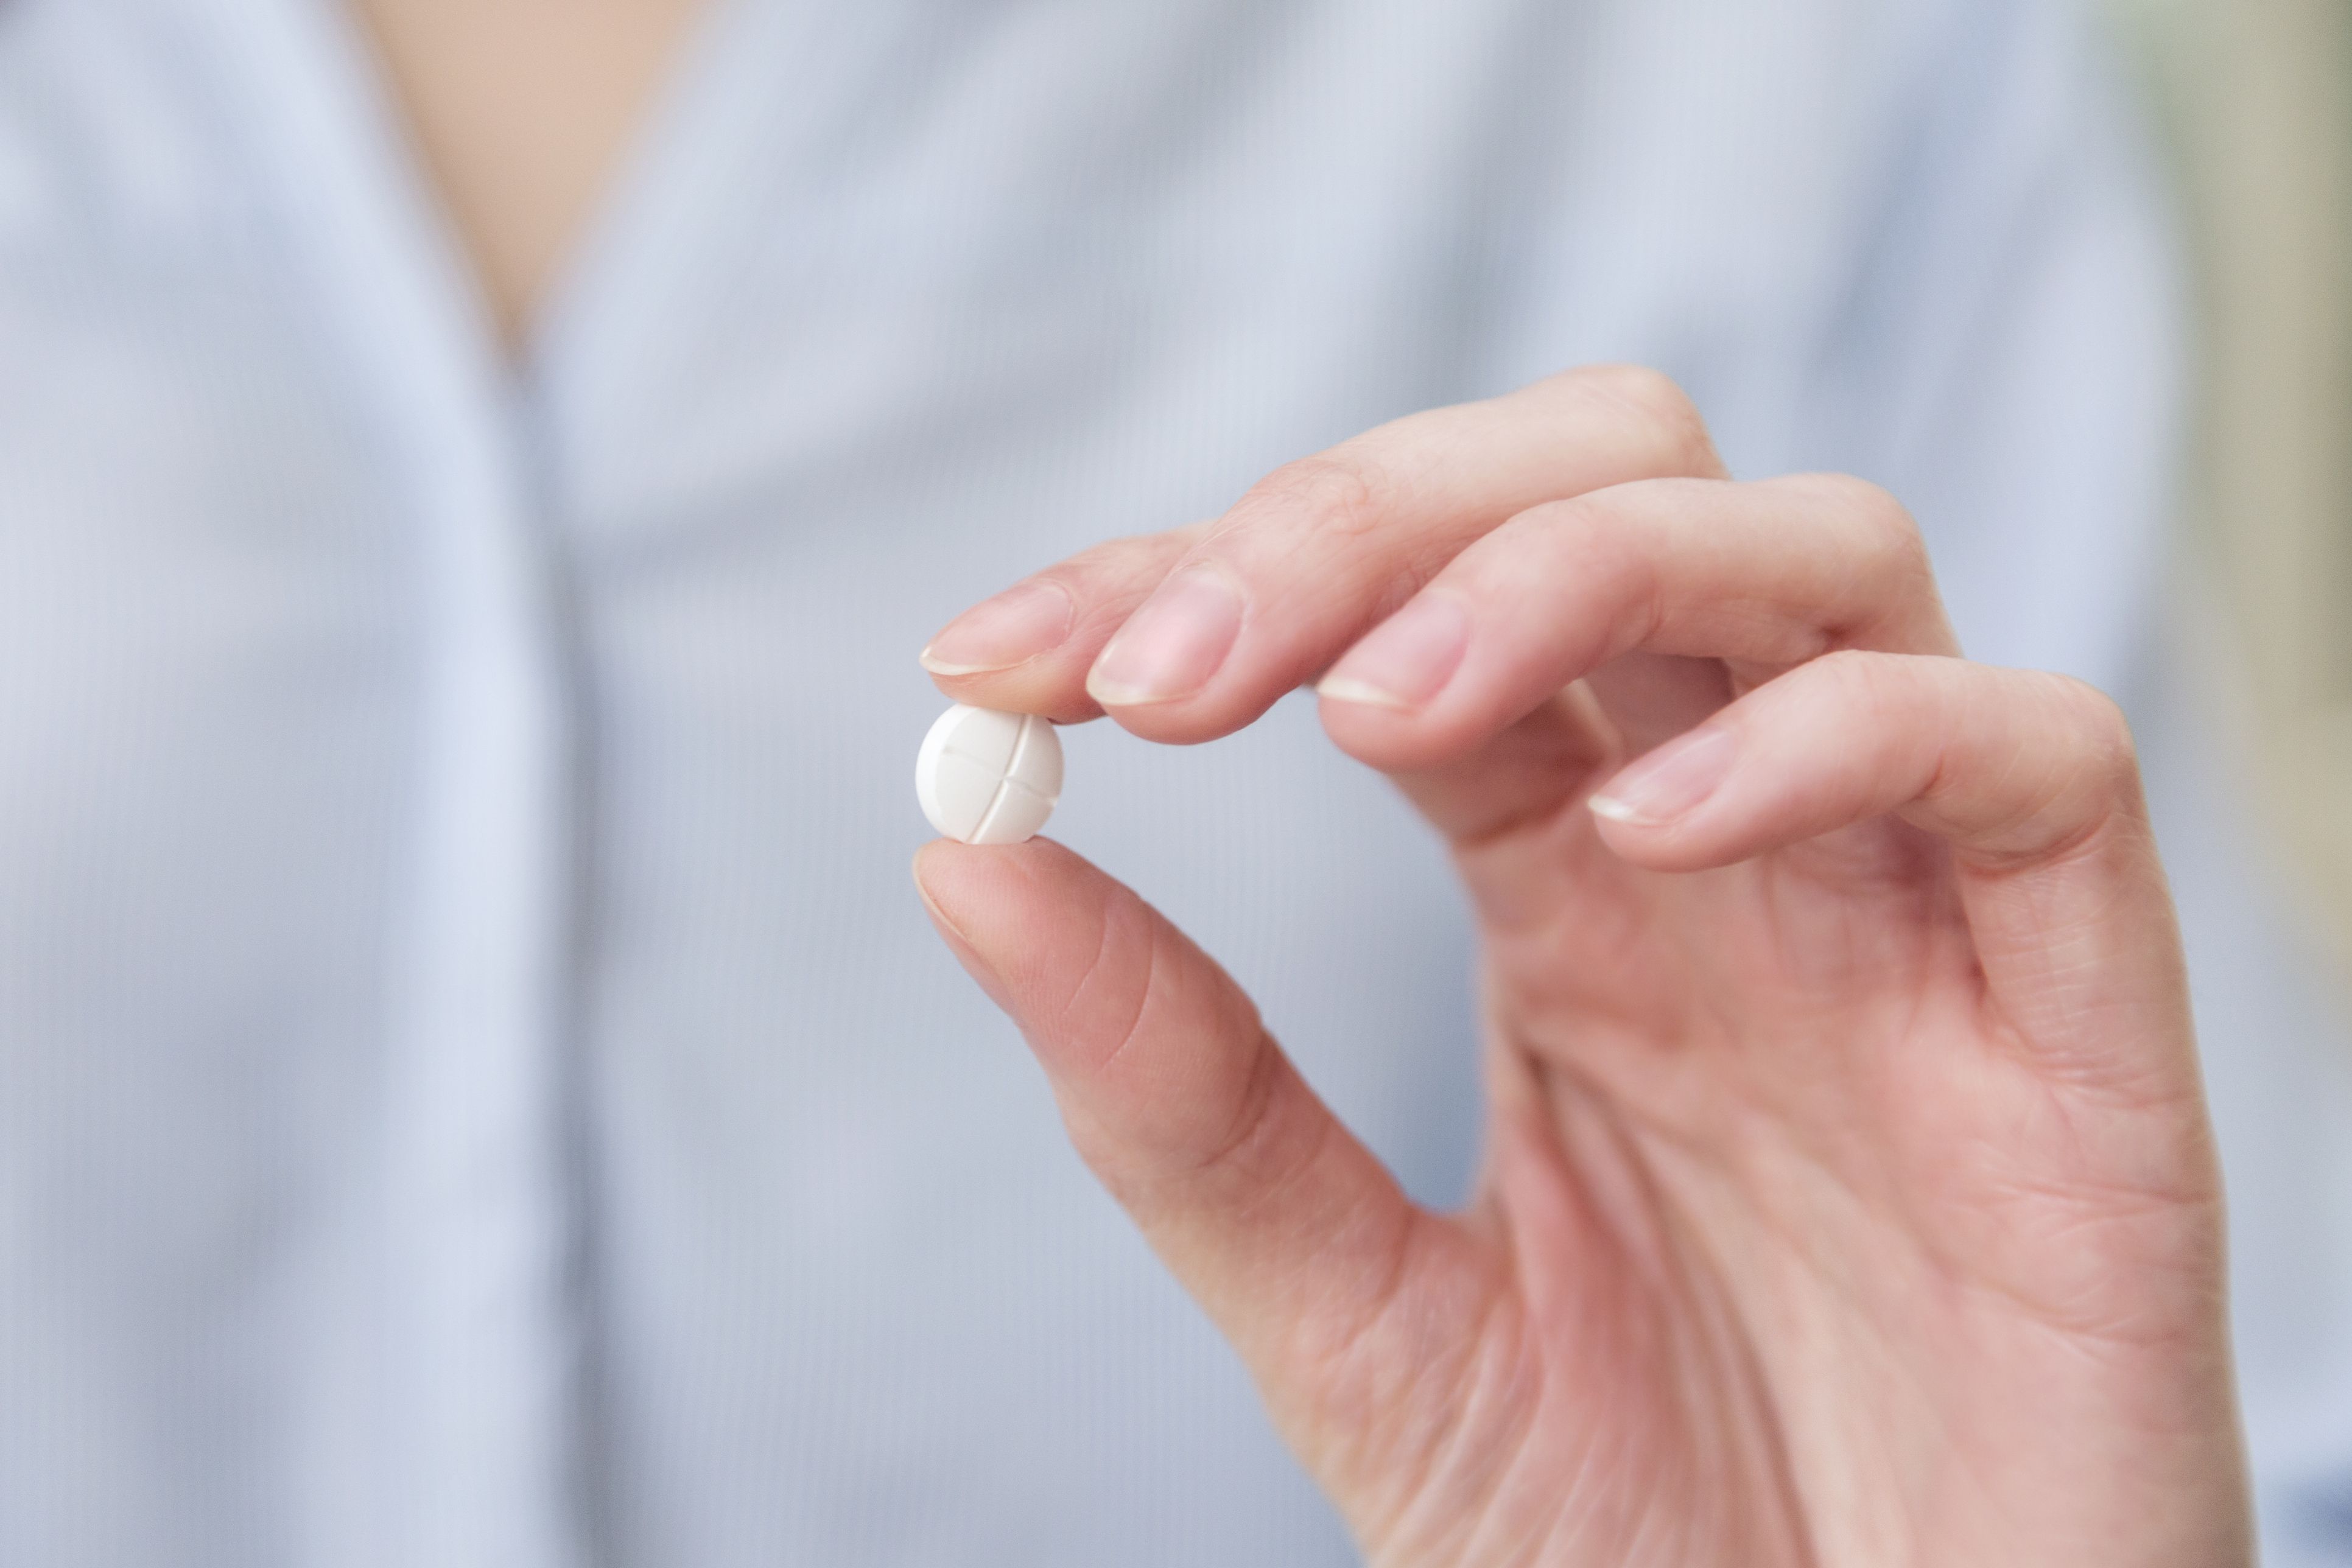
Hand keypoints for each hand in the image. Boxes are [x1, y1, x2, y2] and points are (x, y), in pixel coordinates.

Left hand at [912, 368, 2250, 1565]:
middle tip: (1164, 673)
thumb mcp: (1361, 1320)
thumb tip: (967, 860)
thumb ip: (1186, 1100)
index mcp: (1563, 887)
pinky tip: (1645, 836)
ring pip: (1810, 549)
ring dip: (1566, 568)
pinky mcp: (2088, 1015)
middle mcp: (1734, 846)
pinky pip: (2028, 754)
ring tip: (1373, 713)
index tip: (990, 667)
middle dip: (1366, 517)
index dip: (1192, 579)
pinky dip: (1833, 737)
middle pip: (1600, 486)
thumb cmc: (1638, 1540)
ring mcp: (1913, 910)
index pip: (1389, 612)